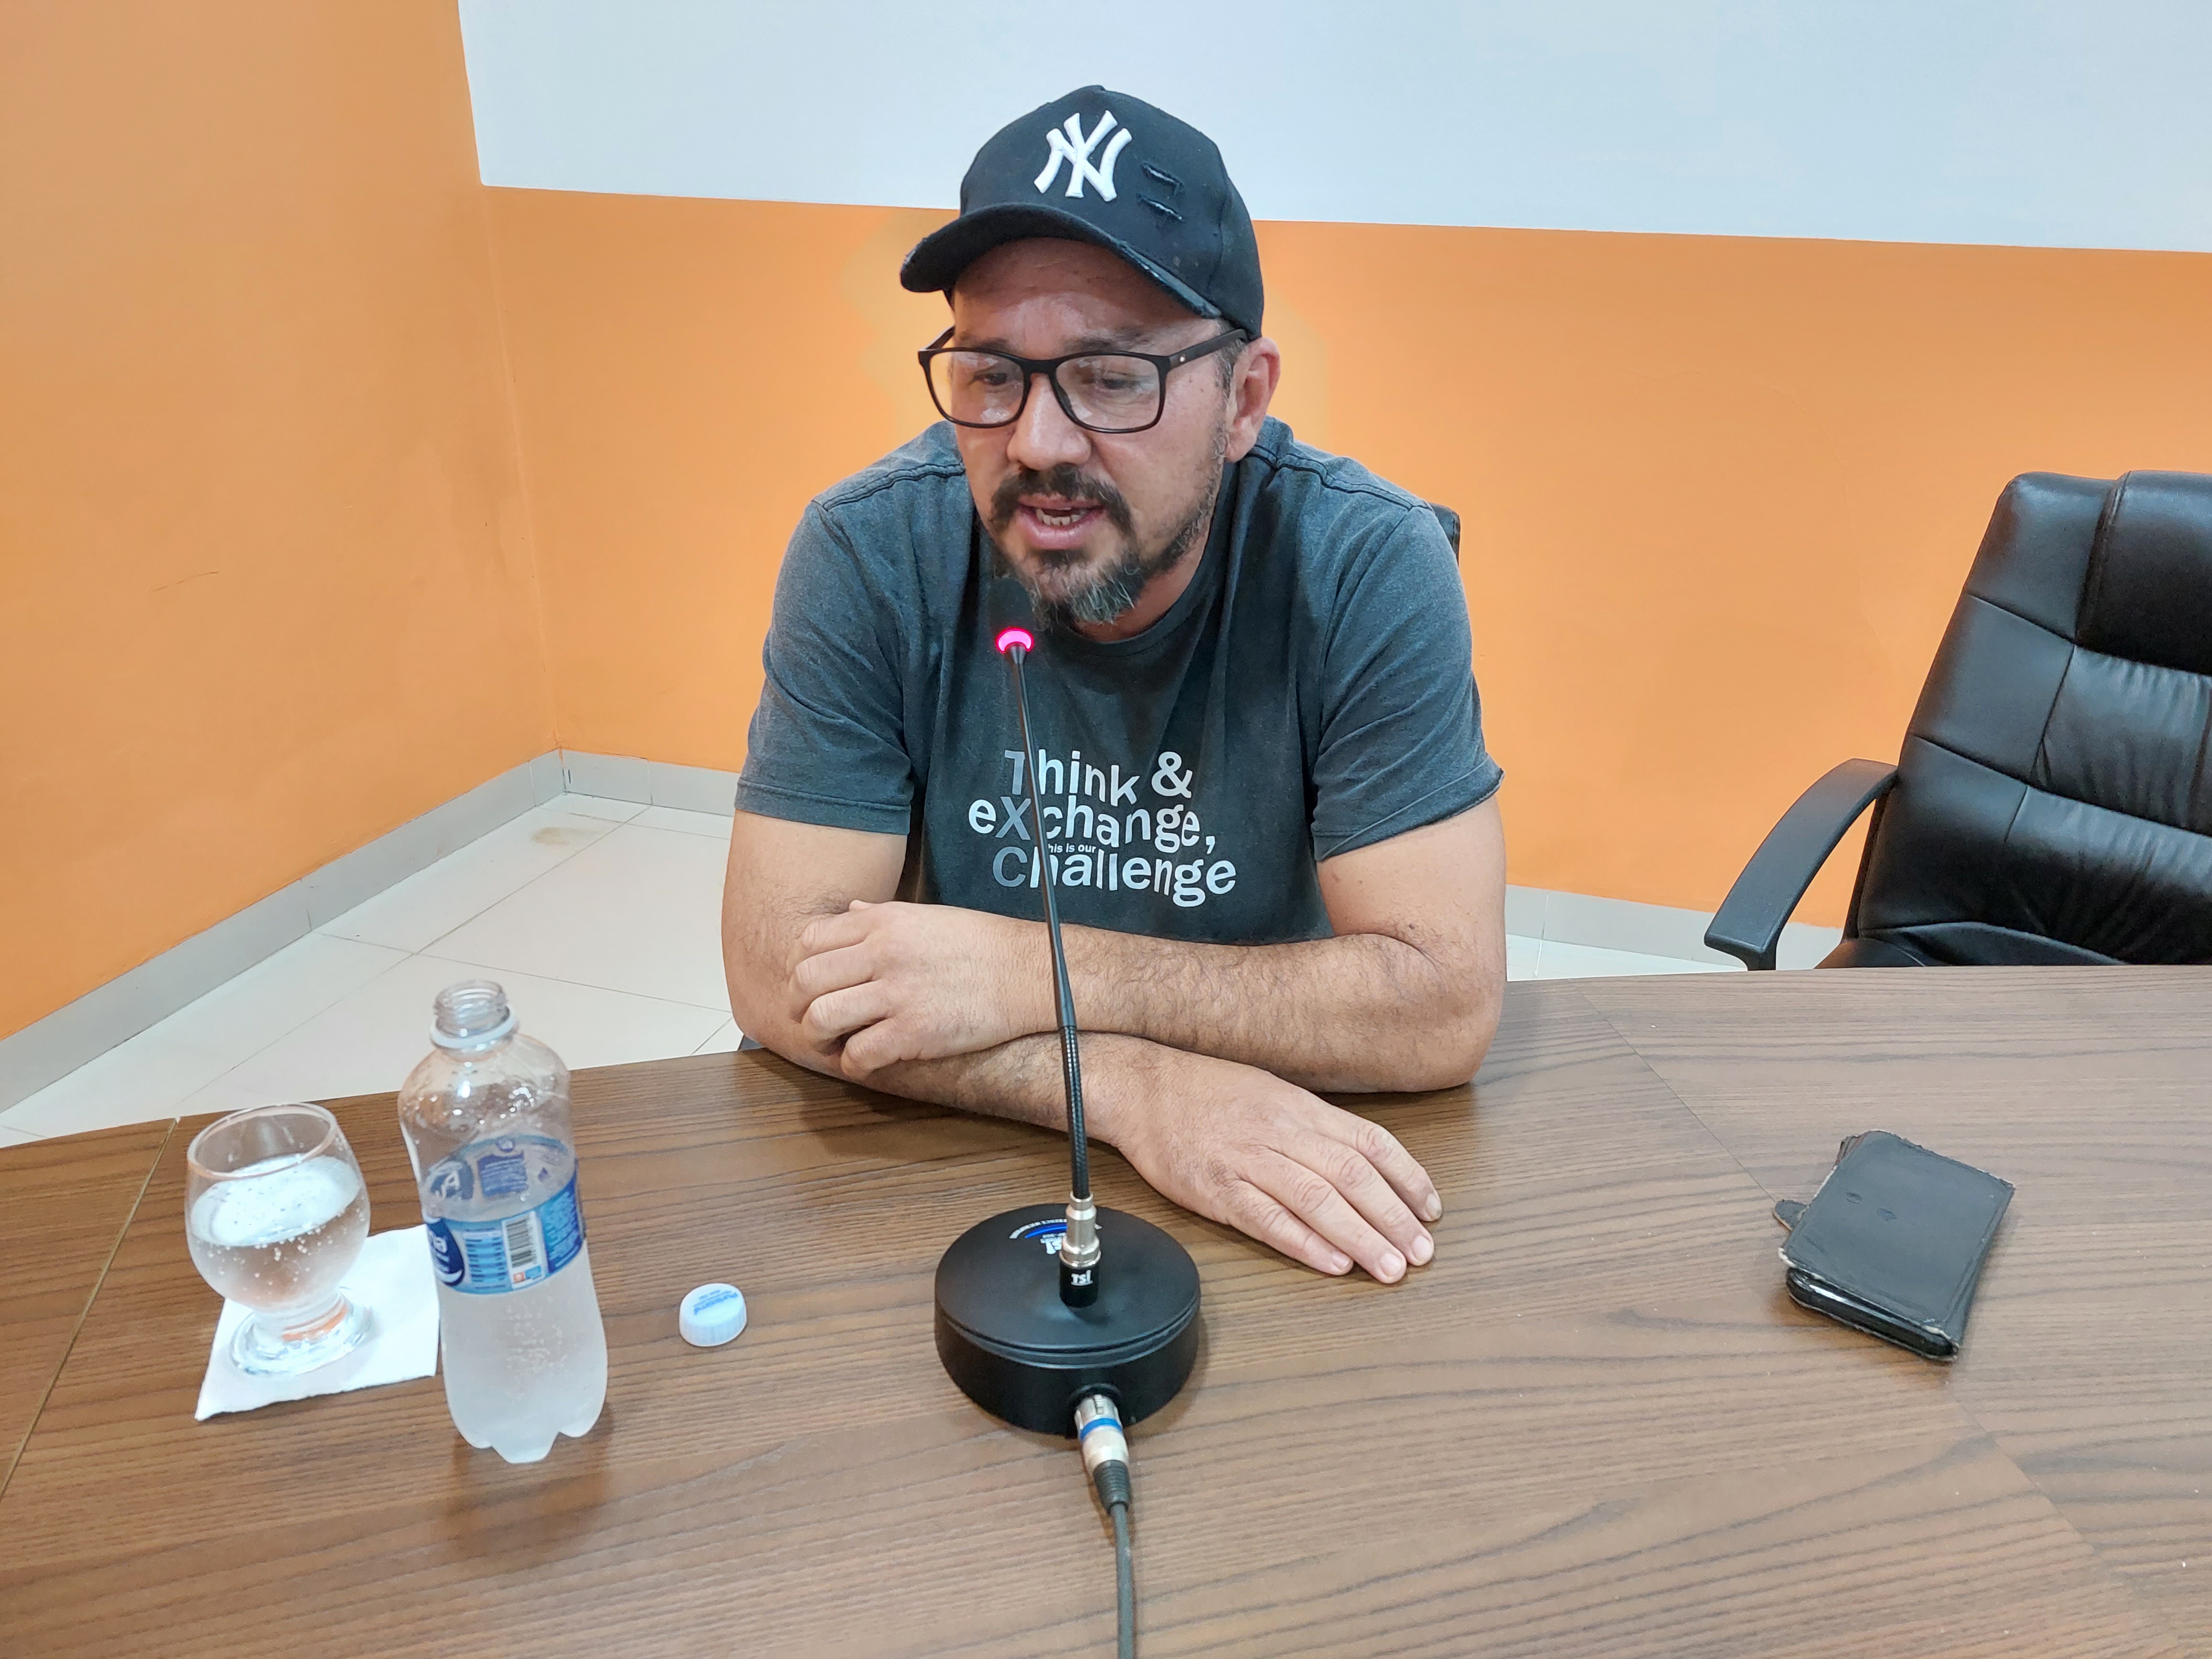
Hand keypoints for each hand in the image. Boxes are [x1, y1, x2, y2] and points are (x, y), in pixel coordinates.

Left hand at [792, 901, 1052, 1077]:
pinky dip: (852, 1064)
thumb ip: (880, 916)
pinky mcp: (913, 1032)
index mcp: (882, 922)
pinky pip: (857, 1054)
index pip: (809, 941)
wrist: (1028, 972)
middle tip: (810, 1019)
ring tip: (833, 1044)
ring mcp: (896, 993)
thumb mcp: (926, 916)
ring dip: (817, 1038)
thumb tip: (852, 911)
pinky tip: (865, 1061)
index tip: (810, 985)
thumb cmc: (978, 944)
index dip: (800, 967)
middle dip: (798, 1006)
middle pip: (805, 981)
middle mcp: (882, 953)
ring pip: (821, 1019)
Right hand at [1105, 1048, 1441, 1282]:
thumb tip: (1364, 1161)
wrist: (1144, 1087)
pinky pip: (1267, 1219)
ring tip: (1390, 1268)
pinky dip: (1304, 1242)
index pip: (1369, 1142)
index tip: (1431, 1211)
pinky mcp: (1217, 1189)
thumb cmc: (1209, 1092)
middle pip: (1352, 1175)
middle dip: (1394, 1217)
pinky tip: (1333, 1263)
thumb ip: (1316, 1127)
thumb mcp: (1273, 1094)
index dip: (1407, 1178)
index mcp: (1301, 1108)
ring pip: (1317, 1199)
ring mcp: (1249, 1160)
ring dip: (1360, 1237)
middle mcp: (1282, 1132)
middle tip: (1422, 1253)